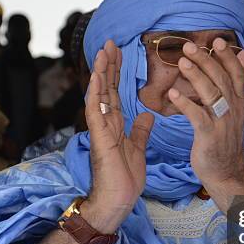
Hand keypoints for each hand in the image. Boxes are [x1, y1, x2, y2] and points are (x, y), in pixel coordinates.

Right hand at [81, 40, 153, 232]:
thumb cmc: (125, 178)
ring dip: (101, 73)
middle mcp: (105, 123)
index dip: (117, 72)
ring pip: (99, 95)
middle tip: (110, 43)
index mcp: (114, 125)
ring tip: (103, 51)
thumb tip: (146, 113)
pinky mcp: (100, 138)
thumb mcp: (138, 148)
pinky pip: (96, 112)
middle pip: (106, 88)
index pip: (115, 93)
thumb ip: (140, 130)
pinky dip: (97, 93)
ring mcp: (100, 130)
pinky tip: (98, 76)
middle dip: (109, 65)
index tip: (120, 53)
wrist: (118, 200)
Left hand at [168, 38, 243, 211]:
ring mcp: (222, 123)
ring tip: (181, 62)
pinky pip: (198, 117)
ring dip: (196, 76)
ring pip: (212, 94)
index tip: (217, 40)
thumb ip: (238, 81)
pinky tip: (172, 94)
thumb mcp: (235, 108)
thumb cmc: (225, 138)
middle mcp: (233, 110)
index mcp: (238, 102)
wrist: (226, 172)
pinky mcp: (209, 137)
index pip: (237, 74)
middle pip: (222, 80)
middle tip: (189, 46)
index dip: (228, 57)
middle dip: (206, 61)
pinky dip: (185, 104)